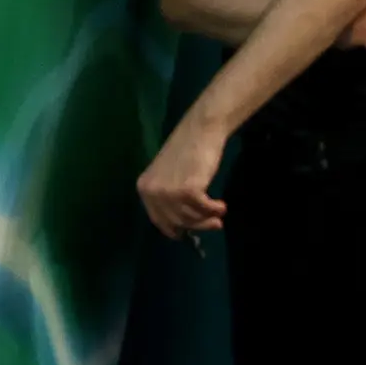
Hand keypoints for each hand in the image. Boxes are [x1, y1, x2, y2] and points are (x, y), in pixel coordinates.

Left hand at [135, 117, 232, 237]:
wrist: (200, 130)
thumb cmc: (187, 150)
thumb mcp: (169, 175)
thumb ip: (169, 196)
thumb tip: (182, 225)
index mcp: (144, 188)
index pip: (158, 219)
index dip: (172, 229)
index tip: (185, 234)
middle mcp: (152, 192)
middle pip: (175, 221)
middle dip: (197, 225)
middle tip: (215, 225)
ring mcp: (169, 192)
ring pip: (190, 217)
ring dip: (207, 219)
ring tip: (220, 214)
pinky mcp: (188, 190)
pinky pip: (203, 209)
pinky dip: (214, 210)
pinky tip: (221, 206)